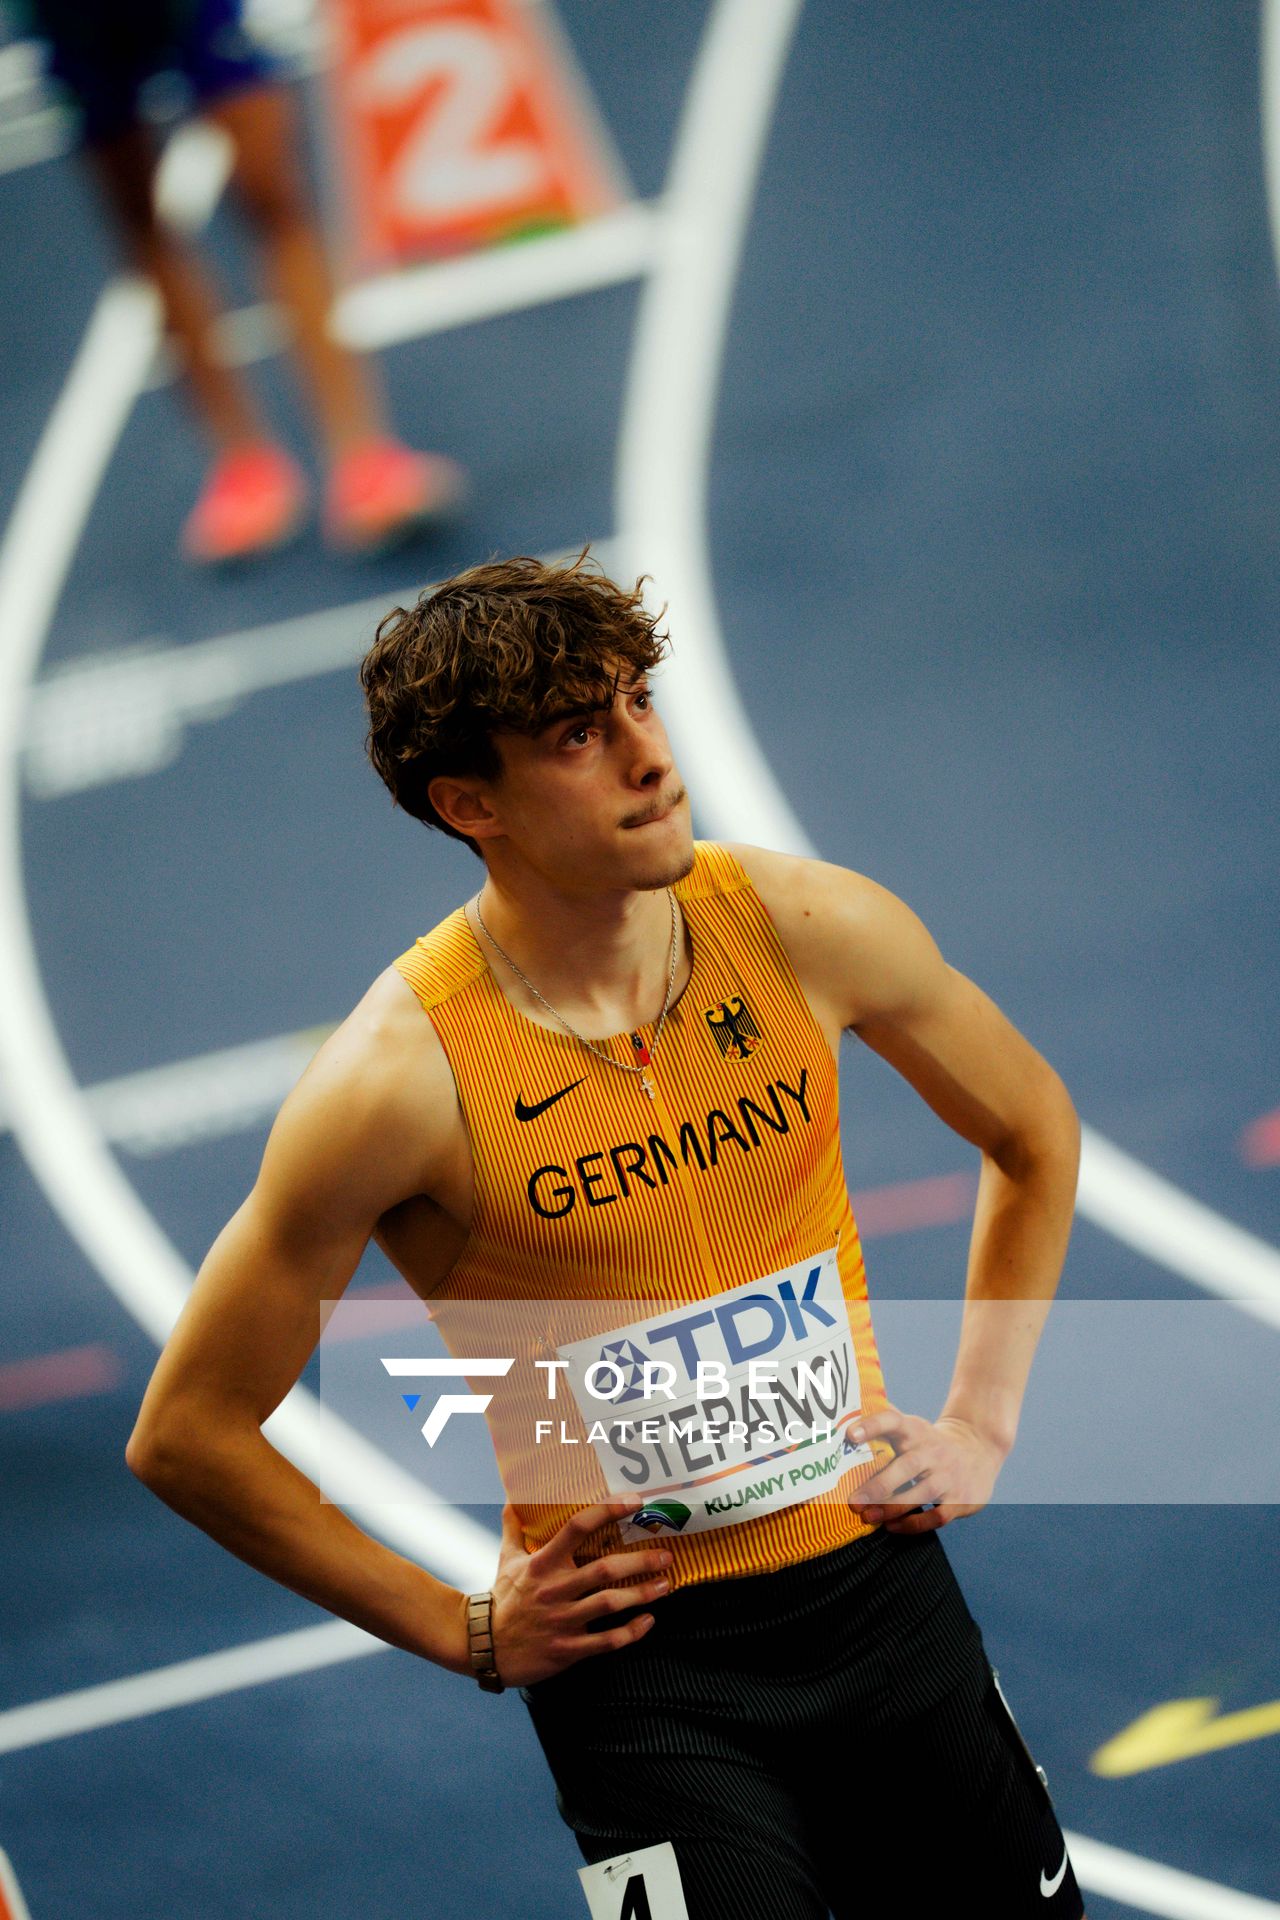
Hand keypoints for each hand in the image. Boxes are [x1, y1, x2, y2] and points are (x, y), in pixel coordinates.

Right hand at [487, 1497, 673, 1686]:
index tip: (635, 1501)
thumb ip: (514, 1526)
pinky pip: (606, 1641)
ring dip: (642, 1594)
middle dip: (640, 1561)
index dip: (607, 1511)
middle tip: (666, 1555)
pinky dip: (631, 1632)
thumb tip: (512, 1495)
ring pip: (610, 1604)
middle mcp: (555, 1589)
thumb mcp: (506, 1558)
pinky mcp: (568, 1649)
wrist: (485, 1646)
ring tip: (665, 1584)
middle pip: (605, 1569)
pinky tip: (648, 1621)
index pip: (577, 1527)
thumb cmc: (502, 1598)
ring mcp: (563, 1621)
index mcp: (542, 1563)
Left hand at [846, 1404, 1007, 1534]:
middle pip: (905, 1466)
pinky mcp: (959, 1500)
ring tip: (868, 1516)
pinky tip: (892, 1526)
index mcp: (915, 1430)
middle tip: (853, 1501)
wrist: (978, 1450)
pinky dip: (913, 1524)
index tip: (850, 1435)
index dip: (871, 1426)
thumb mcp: (911, 1426)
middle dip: (878, 1486)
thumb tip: (844, 1410)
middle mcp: (932, 1451)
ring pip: (920, 1493)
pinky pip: (935, 1516)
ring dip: (892, 1508)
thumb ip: (882, 1420)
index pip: (892, 1420)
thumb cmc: (929, 1442)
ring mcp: (948, 1476)